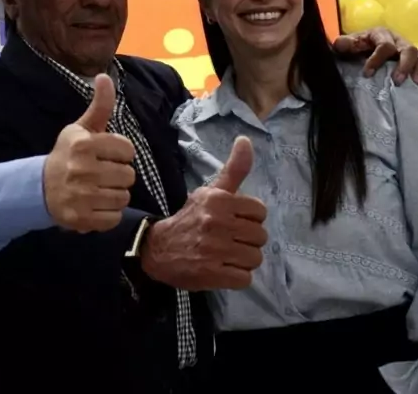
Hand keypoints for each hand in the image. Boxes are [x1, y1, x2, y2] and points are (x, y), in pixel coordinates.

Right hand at [43, 74, 135, 232]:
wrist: (38, 187)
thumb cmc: (66, 155)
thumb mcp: (80, 128)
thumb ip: (99, 105)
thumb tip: (105, 76)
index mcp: (84, 144)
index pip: (127, 150)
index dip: (120, 153)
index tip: (106, 155)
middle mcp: (82, 169)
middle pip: (128, 175)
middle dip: (118, 175)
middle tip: (101, 174)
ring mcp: (81, 196)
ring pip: (123, 197)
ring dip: (114, 195)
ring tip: (98, 190)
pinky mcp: (81, 218)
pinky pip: (114, 218)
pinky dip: (108, 214)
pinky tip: (94, 205)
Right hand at [140, 136, 267, 290]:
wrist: (156, 248)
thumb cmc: (189, 219)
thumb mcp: (209, 192)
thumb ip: (233, 170)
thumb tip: (246, 140)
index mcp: (218, 201)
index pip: (259, 212)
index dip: (249, 219)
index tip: (233, 221)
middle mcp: (217, 223)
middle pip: (260, 237)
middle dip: (247, 240)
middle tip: (229, 240)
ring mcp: (215, 250)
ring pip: (255, 258)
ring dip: (243, 260)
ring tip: (226, 255)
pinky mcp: (212, 274)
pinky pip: (245, 278)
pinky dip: (236, 276)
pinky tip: (222, 269)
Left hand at [332, 26, 417, 85]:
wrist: (362, 48)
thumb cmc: (355, 47)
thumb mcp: (347, 45)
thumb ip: (343, 44)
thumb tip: (340, 44)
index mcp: (380, 34)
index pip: (384, 45)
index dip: (377, 60)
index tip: (367, 74)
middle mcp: (397, 39)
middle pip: (408, 49)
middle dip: (404, 65)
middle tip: (397, 81)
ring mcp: (406, 48)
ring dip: (417, 68)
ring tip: (414, 82)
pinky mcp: (413, 57)